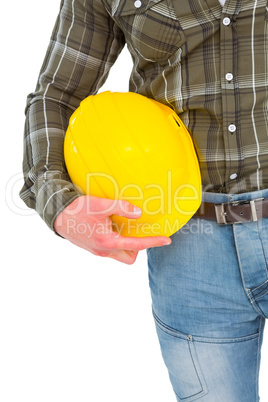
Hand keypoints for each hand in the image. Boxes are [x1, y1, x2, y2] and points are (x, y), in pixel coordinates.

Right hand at [54, 195, 171, 264]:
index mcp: (107, 242)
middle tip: (137, 231)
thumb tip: (139, 213)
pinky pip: (110, 249)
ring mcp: (97, 251)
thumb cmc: (77, 210)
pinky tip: (112, 226)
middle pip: (129, 257)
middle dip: (138, 248)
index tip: (166, 240)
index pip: (137, 245)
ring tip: (123, 226)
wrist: (57, 216)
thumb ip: (121, 208)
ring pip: (119, 254)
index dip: (153, 242)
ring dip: (126, 244)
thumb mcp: (100, 205)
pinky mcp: (92, 248)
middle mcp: (103, 251)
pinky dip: (116, 241)